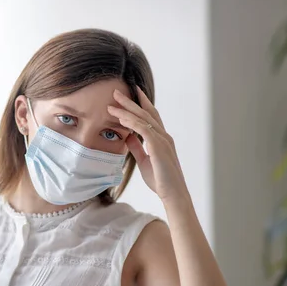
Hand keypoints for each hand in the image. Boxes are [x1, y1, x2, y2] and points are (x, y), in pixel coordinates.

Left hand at [108, 87, 187, 202]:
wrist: (172, 194)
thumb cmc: (161, 180)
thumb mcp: (143, 161)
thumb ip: (137, 147)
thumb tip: (128, 137)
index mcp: (162, 139)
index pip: (150, 116)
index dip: (141, 104)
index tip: (130, 94)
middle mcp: (164, 136)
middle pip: (146, 113)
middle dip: (131, 101)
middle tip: (117, 91)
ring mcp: (163, 140)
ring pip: (144, 118)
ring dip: (127, 109)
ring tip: (114, 101)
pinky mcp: (159, 146)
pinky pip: (143, 129)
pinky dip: (132, 121)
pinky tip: (121, 117)